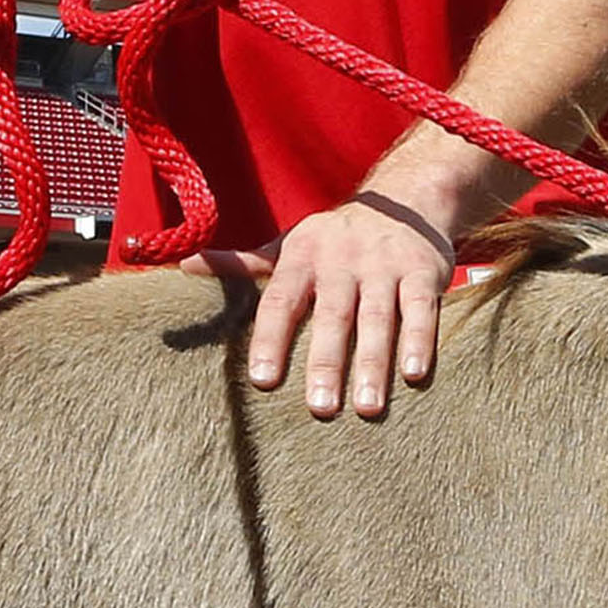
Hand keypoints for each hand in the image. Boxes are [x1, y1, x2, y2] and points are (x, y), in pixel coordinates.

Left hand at [229, 192, 457, 418]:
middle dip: (326, 362)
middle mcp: (343, 259)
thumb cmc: (333, 240)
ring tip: (366, 408)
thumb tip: (183, 266)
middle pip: (333, 315)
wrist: (404, 198)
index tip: (263, 380)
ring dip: (373, 363)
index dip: (271, 339)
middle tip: (319, 409)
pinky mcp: (424, 271)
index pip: (281, 300)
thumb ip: (243, 265)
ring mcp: (385, 265)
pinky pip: (422, 309)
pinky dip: (420, 340)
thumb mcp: (288, 247)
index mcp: (302, 256)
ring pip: (378, 318)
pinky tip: (414, 375)